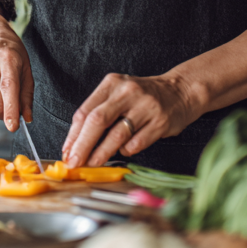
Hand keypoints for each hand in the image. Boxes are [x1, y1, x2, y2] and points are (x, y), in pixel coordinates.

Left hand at [61, 72, 199, 166]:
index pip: (85, 111)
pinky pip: (136, 143)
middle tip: (74, 163)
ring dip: (101, 153)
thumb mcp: (118, 94)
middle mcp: (127, 92)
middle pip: (97, 121)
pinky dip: (126, 151)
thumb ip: (98, 113)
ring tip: (92, 164)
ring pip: (116, 135)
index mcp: (111, 83)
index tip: (66, 152)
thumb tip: (76, 144)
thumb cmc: (142, 97)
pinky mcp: (160, 122)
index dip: (73, 134)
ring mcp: (145, 106)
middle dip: (82, 145)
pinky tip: (123, 151)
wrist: (180, 91)